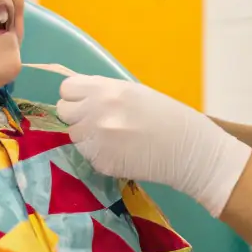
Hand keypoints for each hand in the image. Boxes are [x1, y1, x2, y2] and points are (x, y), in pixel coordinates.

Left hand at [56, 75, 251, 216]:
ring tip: (111, 138)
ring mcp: (96, 139)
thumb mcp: (133, 92)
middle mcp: (96, 112)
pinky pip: (88, 155)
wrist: (186, 148)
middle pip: (64, 112)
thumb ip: (104, 92)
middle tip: (96, 120)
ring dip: (87, 136)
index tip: (84, 101)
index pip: (67, 89)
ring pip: (74, 135)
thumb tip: (81, 96)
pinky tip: (120, 152)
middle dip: (77, 115)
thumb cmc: (165, 114)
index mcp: (105, 90)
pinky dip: (99, 154)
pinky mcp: (100, 162)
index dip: (75, 95)